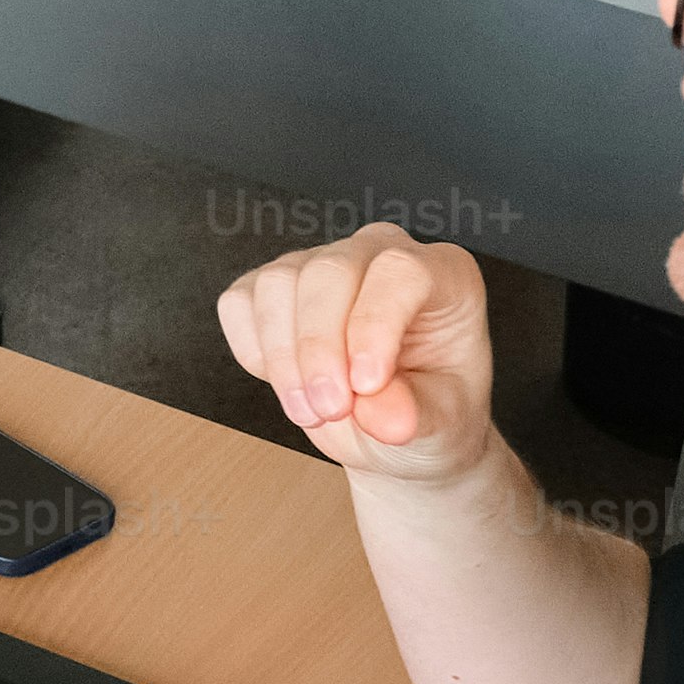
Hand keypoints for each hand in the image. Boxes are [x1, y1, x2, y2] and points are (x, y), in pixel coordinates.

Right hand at [212, 222, 504, 489]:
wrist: (391, 428)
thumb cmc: (428, 412)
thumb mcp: (442, 424)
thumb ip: (416, 414)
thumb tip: (382, 417)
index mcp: (442, 274)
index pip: (399, 272)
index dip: (374, 326)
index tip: (366, 385)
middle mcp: (379, 254)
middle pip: (330, 272)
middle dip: (319, 349)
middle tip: (330, 410)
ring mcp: (321, 263)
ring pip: (278, 284)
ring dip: (284, 359)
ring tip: (313, 411)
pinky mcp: (273, 286)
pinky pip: (241, 305)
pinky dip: (255, 353)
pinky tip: (289, 384)